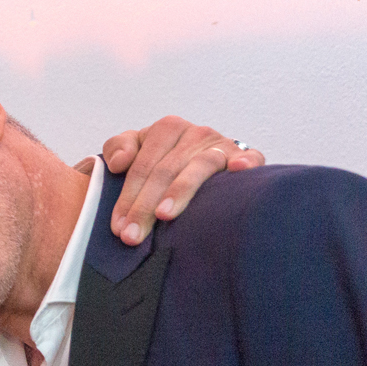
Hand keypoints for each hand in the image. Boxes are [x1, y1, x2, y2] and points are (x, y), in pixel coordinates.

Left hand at [93, 118, 263, 245]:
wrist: (207, 157)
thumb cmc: (165, 159)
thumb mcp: (137, 150)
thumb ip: (118, 148)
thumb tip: (118, 163)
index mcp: (167, 129)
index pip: (141, 166)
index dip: (127, 197)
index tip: (117, 227)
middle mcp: (195, 133)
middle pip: (165, 170)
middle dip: (145, 206)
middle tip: (132, 236)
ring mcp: (222, 144)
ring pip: (199, 166)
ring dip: (181, 190)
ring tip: (164, 215)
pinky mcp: (247, 156)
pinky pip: (249, 157)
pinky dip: (245, 162)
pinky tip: (237, 170)